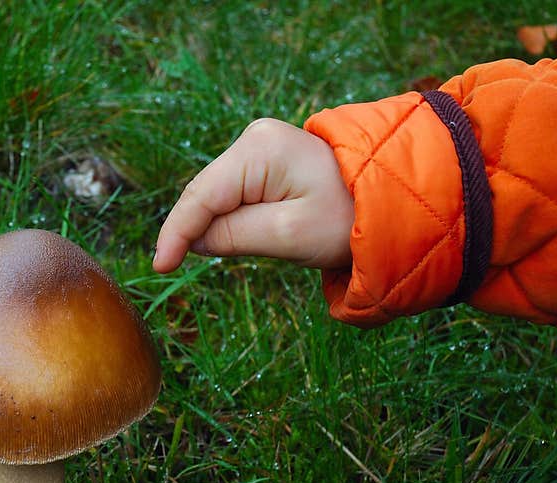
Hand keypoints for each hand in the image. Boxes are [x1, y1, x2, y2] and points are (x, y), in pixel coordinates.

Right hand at [152, 118, 354, 272]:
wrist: (397, 200)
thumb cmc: (350, 219)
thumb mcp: (288, 234)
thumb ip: (233, 236)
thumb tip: (193, 241)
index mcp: (258, 151)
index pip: (201, 197)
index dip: (175, 233)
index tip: (159, 268)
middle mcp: (254, 140)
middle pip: (205, 194)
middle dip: (190, 230)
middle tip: (176, 267)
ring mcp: (262, 149)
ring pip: (217, 196)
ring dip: (211, 226)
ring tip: (211, 256)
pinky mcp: (269, 163)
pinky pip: (235, 195)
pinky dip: (227, 219)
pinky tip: (228, 238)